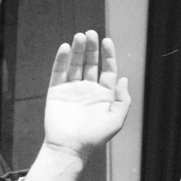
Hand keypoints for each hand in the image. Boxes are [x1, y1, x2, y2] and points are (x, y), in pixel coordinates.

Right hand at [27, 32, 132, 180]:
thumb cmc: (94, 137)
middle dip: (92, 48)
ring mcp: (72, 90)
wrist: (69, 147)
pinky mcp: (56, 92)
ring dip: (77, 50)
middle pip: (91, 63)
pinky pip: (59, 72)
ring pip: (75, 65)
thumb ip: (123, 99)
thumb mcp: (116, 119)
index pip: (107, 69)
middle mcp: (88, 89)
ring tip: (80, 36)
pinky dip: (61, 60)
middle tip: (91, 33)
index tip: (107, 41)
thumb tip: (123, 78)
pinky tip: (65, 48)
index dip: (108, 55)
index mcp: (103, 95)